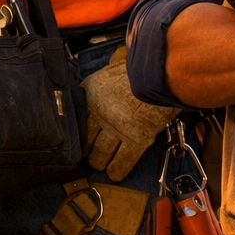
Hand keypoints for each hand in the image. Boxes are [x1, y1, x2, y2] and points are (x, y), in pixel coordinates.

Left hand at [82, 51, 177, 180]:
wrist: (159, 71)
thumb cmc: (141, 64)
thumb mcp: (117, 62)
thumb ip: (111, 68)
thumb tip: (116, 60)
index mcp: (92, 92)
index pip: (78, 116)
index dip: (77, 128)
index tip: (74, 135)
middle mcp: (100, 112)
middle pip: (85, 139)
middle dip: (86, 149)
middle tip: (88, 154)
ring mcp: (116, 127)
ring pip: (101, 153)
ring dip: (100, 161)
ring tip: (100, 165)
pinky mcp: (136, 138)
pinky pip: (123, 160)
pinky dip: (118, 168)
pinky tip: (114, 174)